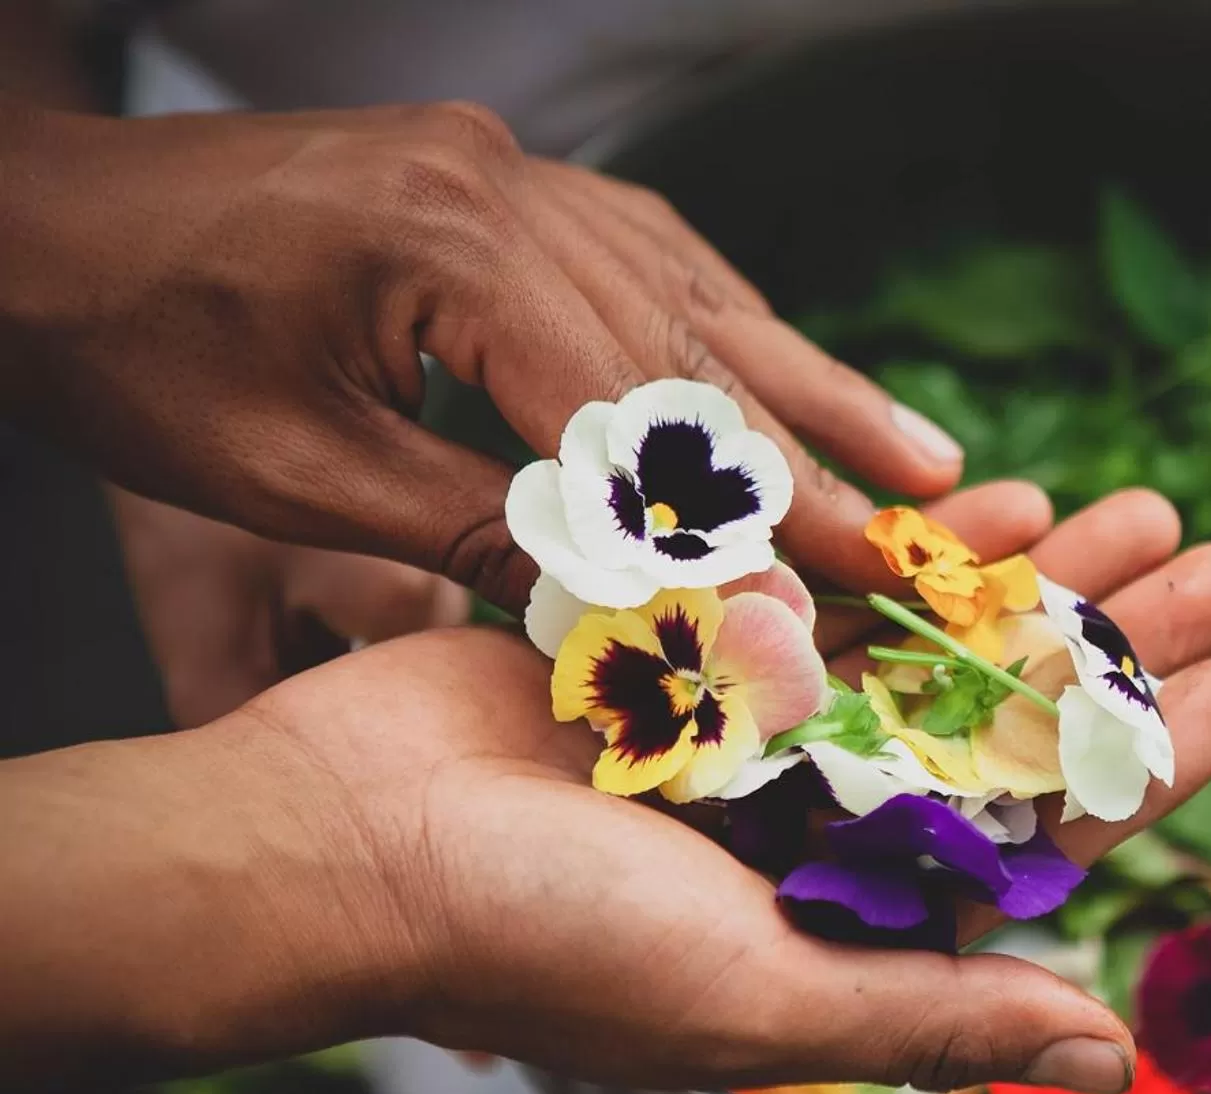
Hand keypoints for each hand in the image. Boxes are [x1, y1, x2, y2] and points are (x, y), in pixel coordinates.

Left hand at [0, 101, 962, 612]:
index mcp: (453, 244)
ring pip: (701, 293)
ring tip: (927, 463)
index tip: (817, 610)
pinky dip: (734, 329)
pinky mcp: (506, 181)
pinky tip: (799, 374)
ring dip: (813, 389)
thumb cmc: (133, 347)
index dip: (736, 523)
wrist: (37, 218)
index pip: (637, 408)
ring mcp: (516, 172)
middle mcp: (511, 186)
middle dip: (812, 464)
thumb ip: (471, 532)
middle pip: (698, 345)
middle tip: (918, 550)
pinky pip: (654, 256)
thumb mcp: (292, 471)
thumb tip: (620, 606)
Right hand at [94, 487, 1210, 1093]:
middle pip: (1016, 715)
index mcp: (858, 910)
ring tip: (1150, 507)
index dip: (1153, 753)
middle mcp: (828, 817)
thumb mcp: (759, 996)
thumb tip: (1104, 1045)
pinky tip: (997, 497)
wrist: (344, 842)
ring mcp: (766, 724)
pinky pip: (836, 584)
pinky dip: (914, 544)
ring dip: (1044, 575)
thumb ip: (934, 1009)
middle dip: (1122, 638)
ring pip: (942, 638)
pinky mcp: (699, 642)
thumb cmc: (539, 945)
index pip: (1046, 827)